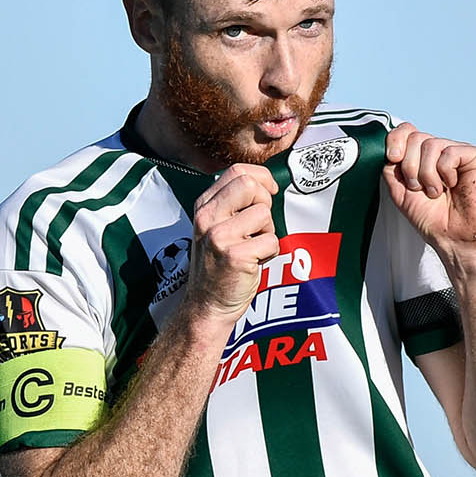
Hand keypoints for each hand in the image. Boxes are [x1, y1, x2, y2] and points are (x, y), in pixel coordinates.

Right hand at [183, 164, 280, 323]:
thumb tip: (266, 182)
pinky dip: (270, 254)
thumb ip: (234, 203)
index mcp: (204, 206)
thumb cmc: (219, 265)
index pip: (237, 172)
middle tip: (259, 225)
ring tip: (253, 248)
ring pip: (264, 214)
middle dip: (265, 203)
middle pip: (250, 185)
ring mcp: (219, 236)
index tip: (269, 193)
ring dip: (267, 232)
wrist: (207, 305)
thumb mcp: (217, 226)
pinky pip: (271, 241)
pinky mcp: (234, 256)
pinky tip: (254, 263)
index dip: (262, 179)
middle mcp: (207, 217)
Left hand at [384, 122, 475, 257]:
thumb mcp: (399, 191)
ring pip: (431, 145)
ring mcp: (459, 152)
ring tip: (436, 191)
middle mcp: (441, 151)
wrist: (454, 237)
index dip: (396, 140)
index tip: (393, 158)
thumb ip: (391, 168)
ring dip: (427, 174)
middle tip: (419, 187)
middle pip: (416, 137)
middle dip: (410, 167)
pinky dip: (446, 173)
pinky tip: (453, 184)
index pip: (407, 131)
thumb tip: (388, 150)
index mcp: (423, 156)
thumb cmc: (433, 218)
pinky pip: (450, 153)